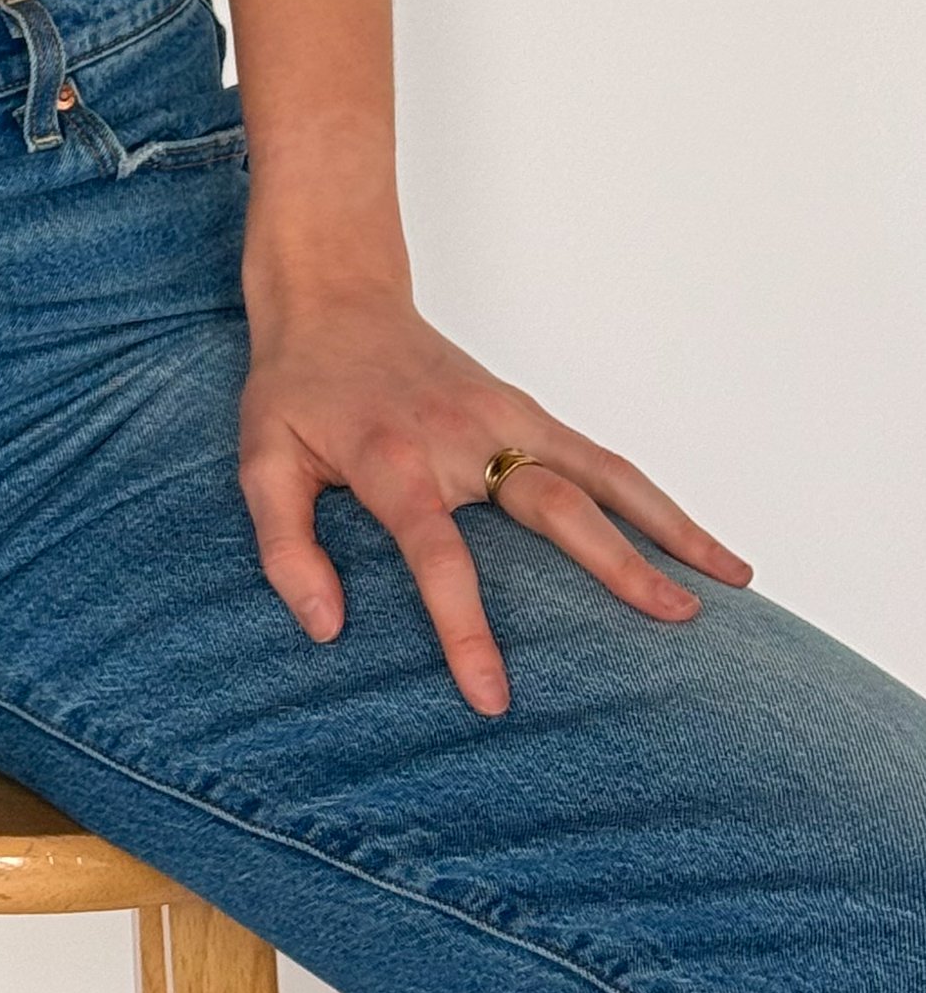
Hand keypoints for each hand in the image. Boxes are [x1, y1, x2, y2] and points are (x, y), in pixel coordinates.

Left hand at [237, 292, 754, 714]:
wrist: (331, 296)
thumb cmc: (296, 387)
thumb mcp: (261, 458)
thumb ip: (285, 545)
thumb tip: (325, 628)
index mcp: (394, 459)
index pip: (438, 553)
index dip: (463, 626)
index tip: (492, 696)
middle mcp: (462, 436)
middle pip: (551, 504)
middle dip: (614, 565)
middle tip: (673, 624)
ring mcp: (504, 419)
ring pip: (600, 474)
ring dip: (666, 525)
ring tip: (730, 583)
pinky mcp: (525, 411)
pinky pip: (601, 458)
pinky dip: (654, 498)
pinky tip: (701, 543)